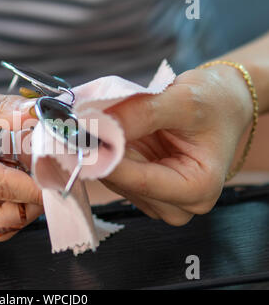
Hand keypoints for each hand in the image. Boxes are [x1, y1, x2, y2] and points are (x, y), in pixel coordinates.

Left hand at [102, 64, 252, 224]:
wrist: (222, 103)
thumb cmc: (214, 102)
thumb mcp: (182, 100)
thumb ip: (140, 114)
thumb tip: (98, 125)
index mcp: (198, 188)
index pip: (141, 181)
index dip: (108, 158)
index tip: (81, 136)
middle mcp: (179, 204)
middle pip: (124, 183)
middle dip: (103, 151)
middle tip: (86, 119)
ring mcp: (158, 199)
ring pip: (113, 179)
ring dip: (104, 149)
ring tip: (107, 119)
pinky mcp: (143, 189)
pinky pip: (114, 172)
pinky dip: (108, 150)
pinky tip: (113, 131)